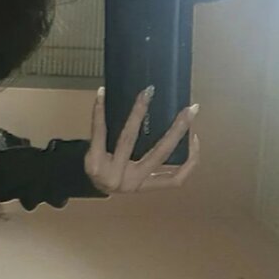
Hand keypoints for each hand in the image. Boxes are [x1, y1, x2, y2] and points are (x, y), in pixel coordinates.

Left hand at [84, 86, 199, 194]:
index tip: (196, 136)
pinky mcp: (92, 161)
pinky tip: (102, 94)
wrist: (81, 183)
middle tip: (190, 110)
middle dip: (177, 130)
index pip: (176, 179)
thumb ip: (150, 164)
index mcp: (144, 184)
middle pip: (159, 154)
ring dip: (139, 112)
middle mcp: (131, 181)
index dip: (190, 160)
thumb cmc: (113, 174)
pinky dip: (99, 111)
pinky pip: (98, 131)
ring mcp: (110, 173)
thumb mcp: (133, 176)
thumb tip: (175, 131)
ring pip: (129, 138)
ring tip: (146, 94)